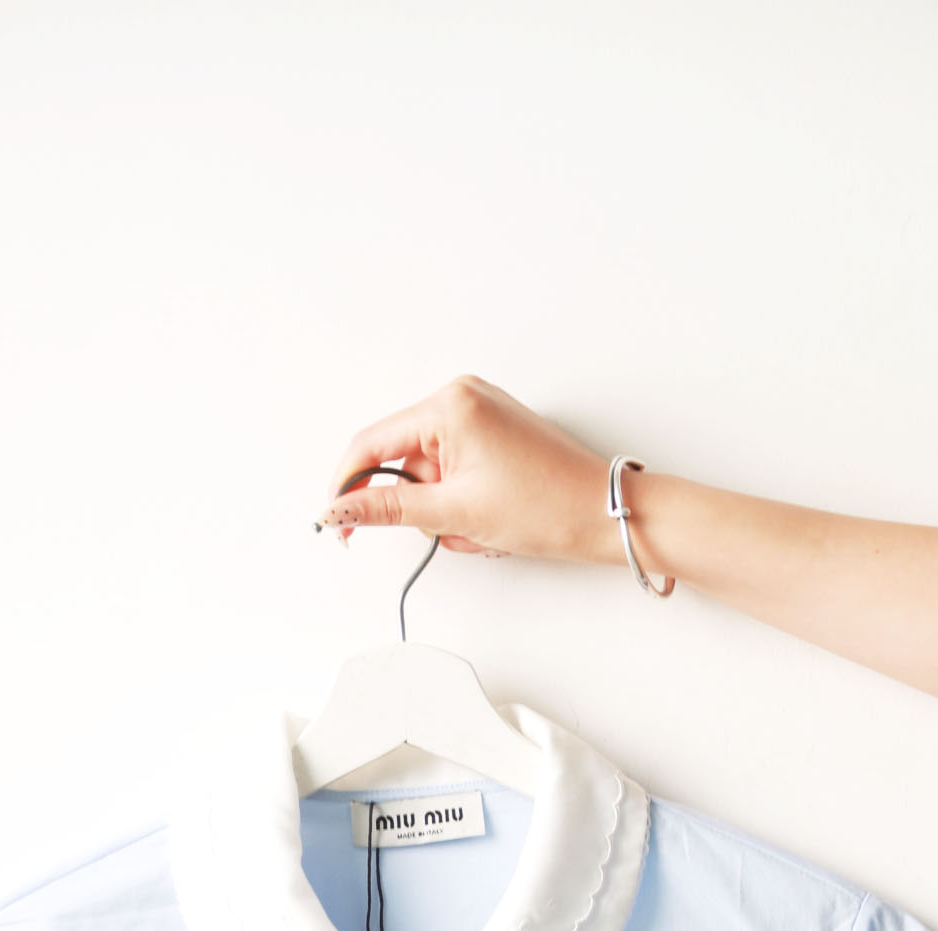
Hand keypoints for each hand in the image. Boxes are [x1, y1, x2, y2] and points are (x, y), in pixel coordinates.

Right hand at [317, 375, 621, 568]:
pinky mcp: (492, 431)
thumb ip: (387, 510)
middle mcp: (462, 396)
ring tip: (481, 524)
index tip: (335, 520)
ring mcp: (479, 411)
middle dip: (421, 505)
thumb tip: (339, 508)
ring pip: (428, 473)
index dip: (348, 486)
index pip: (372, 444)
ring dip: (445, 509)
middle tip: (454, 526)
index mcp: (449, 404)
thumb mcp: (454, 513)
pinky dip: (461, 500)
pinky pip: (453, 469)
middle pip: (402, 461)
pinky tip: (488, 514)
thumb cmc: (547, 505)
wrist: (602, 513)